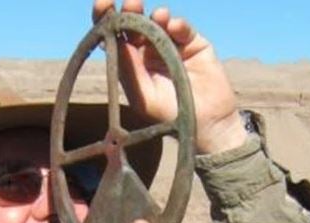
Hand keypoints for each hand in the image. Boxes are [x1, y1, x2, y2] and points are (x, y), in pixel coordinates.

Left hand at [92, 0, 246, 153]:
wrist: (207, 124)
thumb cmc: (170, 115)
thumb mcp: (143, 97)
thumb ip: (129, 70)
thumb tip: (114, 40)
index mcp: (131, 64)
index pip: (114, 38)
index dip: (106, 20)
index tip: (103, 5)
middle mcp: (148, 51)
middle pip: (134, 24)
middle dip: (130, 11)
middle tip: (131, 3)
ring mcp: (172, 45)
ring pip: (158, 21)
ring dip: (155, 16)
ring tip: (158, 16)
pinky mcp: (194, 43)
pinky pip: (183, 28)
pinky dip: (178, 25)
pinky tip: (175, 27)